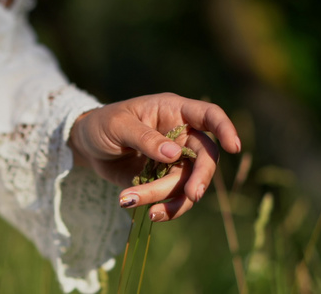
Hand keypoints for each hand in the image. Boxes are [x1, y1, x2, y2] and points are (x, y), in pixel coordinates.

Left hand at [68, 93, 240, 221]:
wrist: (87, 146)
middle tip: (190, 195)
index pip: (208, 115)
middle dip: (199, 178)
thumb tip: (174, 154)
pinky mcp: (162, 180)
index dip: (224, 129)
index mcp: (174, 111)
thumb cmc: (103, 124)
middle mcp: (180, 136)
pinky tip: (140, 209)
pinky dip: (161, 207)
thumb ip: (145, 138)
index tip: (233, 148)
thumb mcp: (118, 125)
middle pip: (205, 158)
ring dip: (168, 199)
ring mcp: (174, 160)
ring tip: (138, 204)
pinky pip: (172, 197)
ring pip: (186, 184)